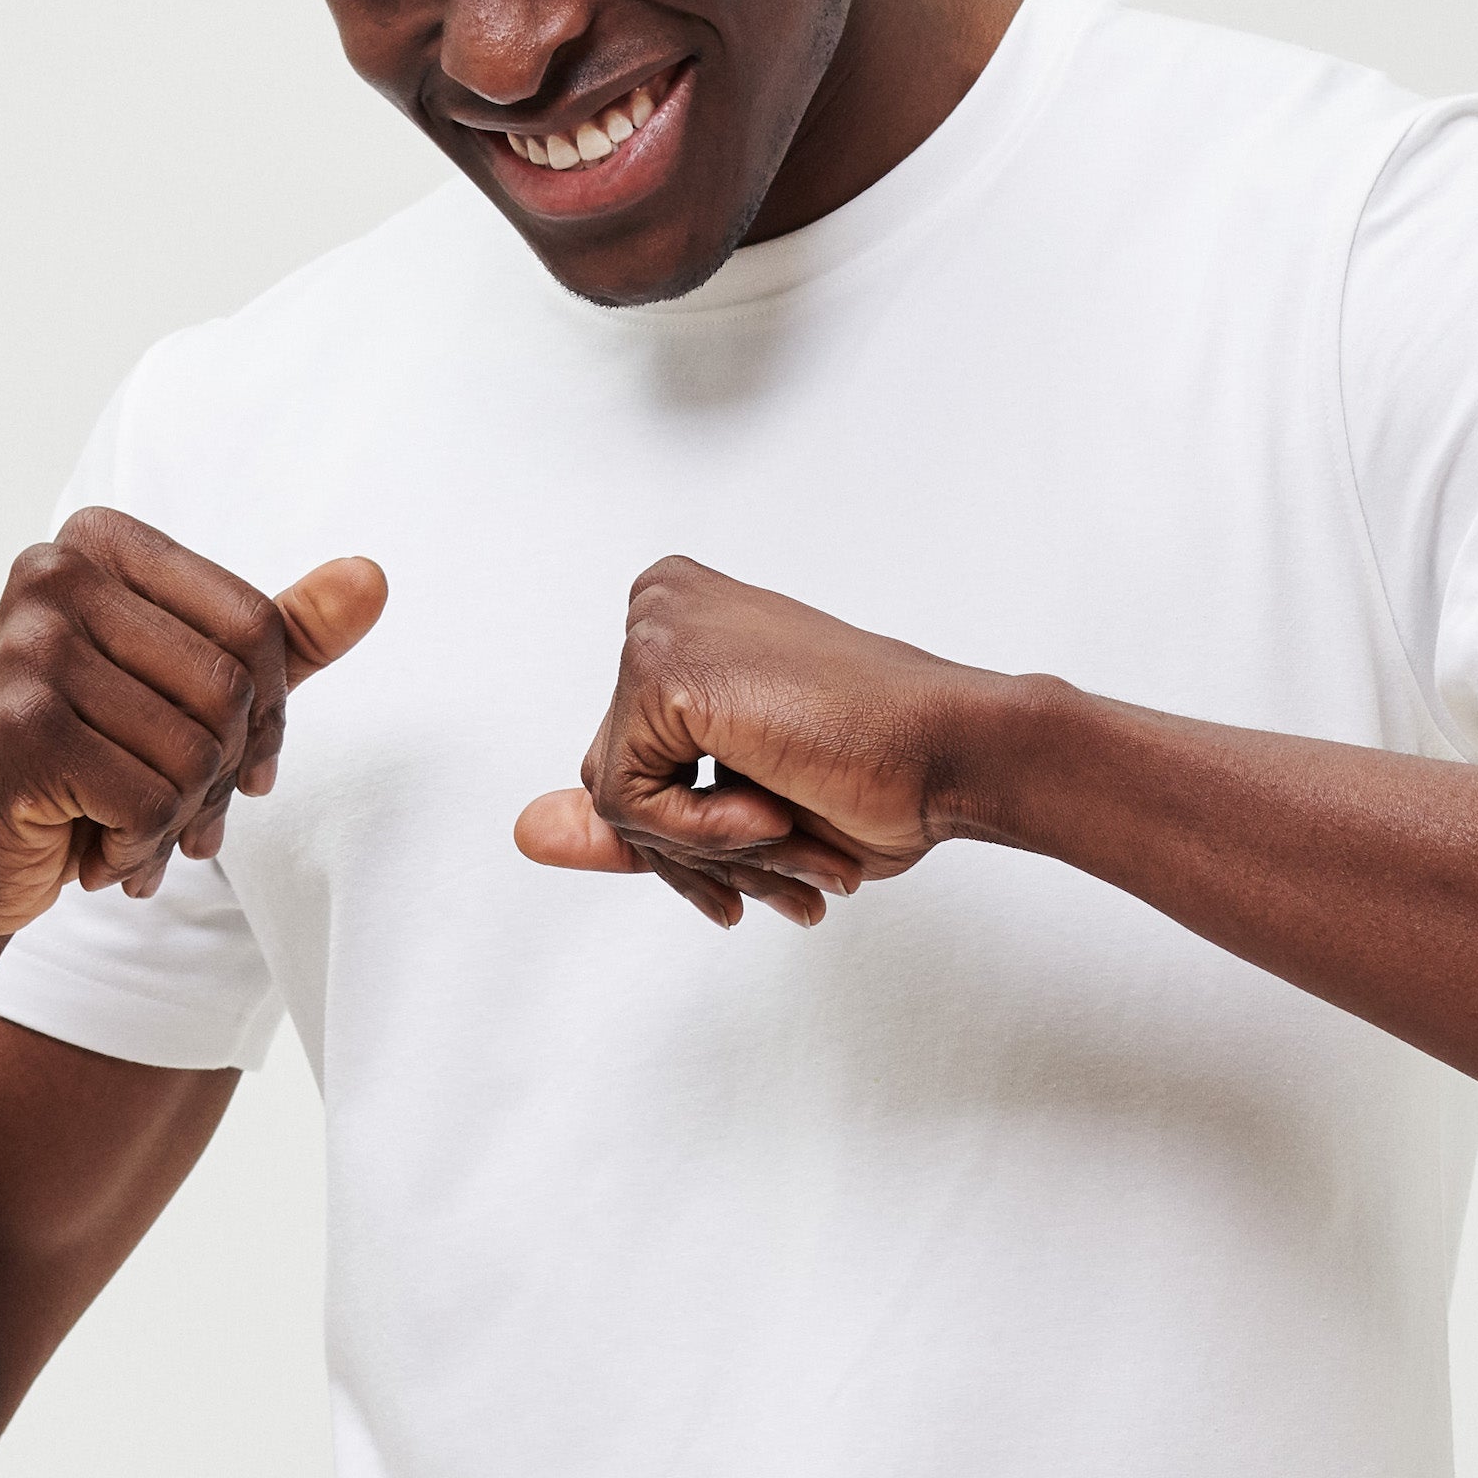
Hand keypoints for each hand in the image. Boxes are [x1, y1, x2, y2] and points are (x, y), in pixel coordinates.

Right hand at [0, 510, 385, 953]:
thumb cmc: (82, 764)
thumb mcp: (189, 691)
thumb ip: (278, 636)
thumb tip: (372, 578)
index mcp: (99, 541)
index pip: (253, 623)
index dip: (267, 716)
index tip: (240, 765)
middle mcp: (53, 573)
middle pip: (229, 689)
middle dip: (222, 779)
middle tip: (184, 819)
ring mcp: (30, 647)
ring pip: (194, 751)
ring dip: (180, 821)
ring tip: (133, 835)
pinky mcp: (20, 728)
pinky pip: (150, 802)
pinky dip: (138, 849)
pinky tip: (95, 854)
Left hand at [514, 555, 998, 928]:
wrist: (953, 754)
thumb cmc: (875, 774)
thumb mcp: (734, 813)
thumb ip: (635, 821)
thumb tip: (524, 834)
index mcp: (679, 617)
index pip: (628, 759)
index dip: (694, 831)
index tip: (774, 841)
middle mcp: (658, 604)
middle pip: (612, 777)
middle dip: (697, 851)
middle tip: (794, 873)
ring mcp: (654, 628)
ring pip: (615, 800)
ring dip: (710, 854)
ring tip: (798, 846)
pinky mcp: (660, 669)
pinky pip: (628, 804)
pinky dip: (701, 836)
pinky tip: (774, 808)